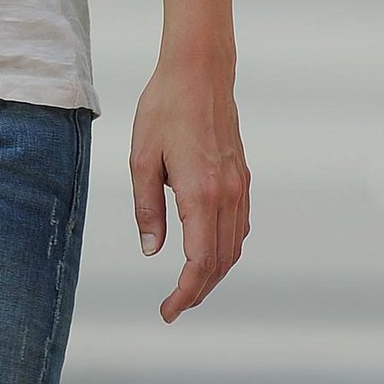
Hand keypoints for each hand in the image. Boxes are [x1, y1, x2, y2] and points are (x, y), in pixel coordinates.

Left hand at [130, 53, 248, 322]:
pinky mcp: (241, 176)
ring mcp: (238, 186)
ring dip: (214, 272)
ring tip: (189, 286)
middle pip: (220, 261)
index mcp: (199, 193)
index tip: (168, 311)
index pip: (200, 262)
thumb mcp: (142, 158)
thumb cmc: (164, 108)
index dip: (185, 293)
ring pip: (234, 246)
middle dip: (199, 290)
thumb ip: (147, 207)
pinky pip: (239, 225)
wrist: (199, 72)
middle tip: (174, 306)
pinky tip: (209, 251)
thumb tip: (152, 250)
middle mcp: (226, 195)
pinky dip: (226, 248)